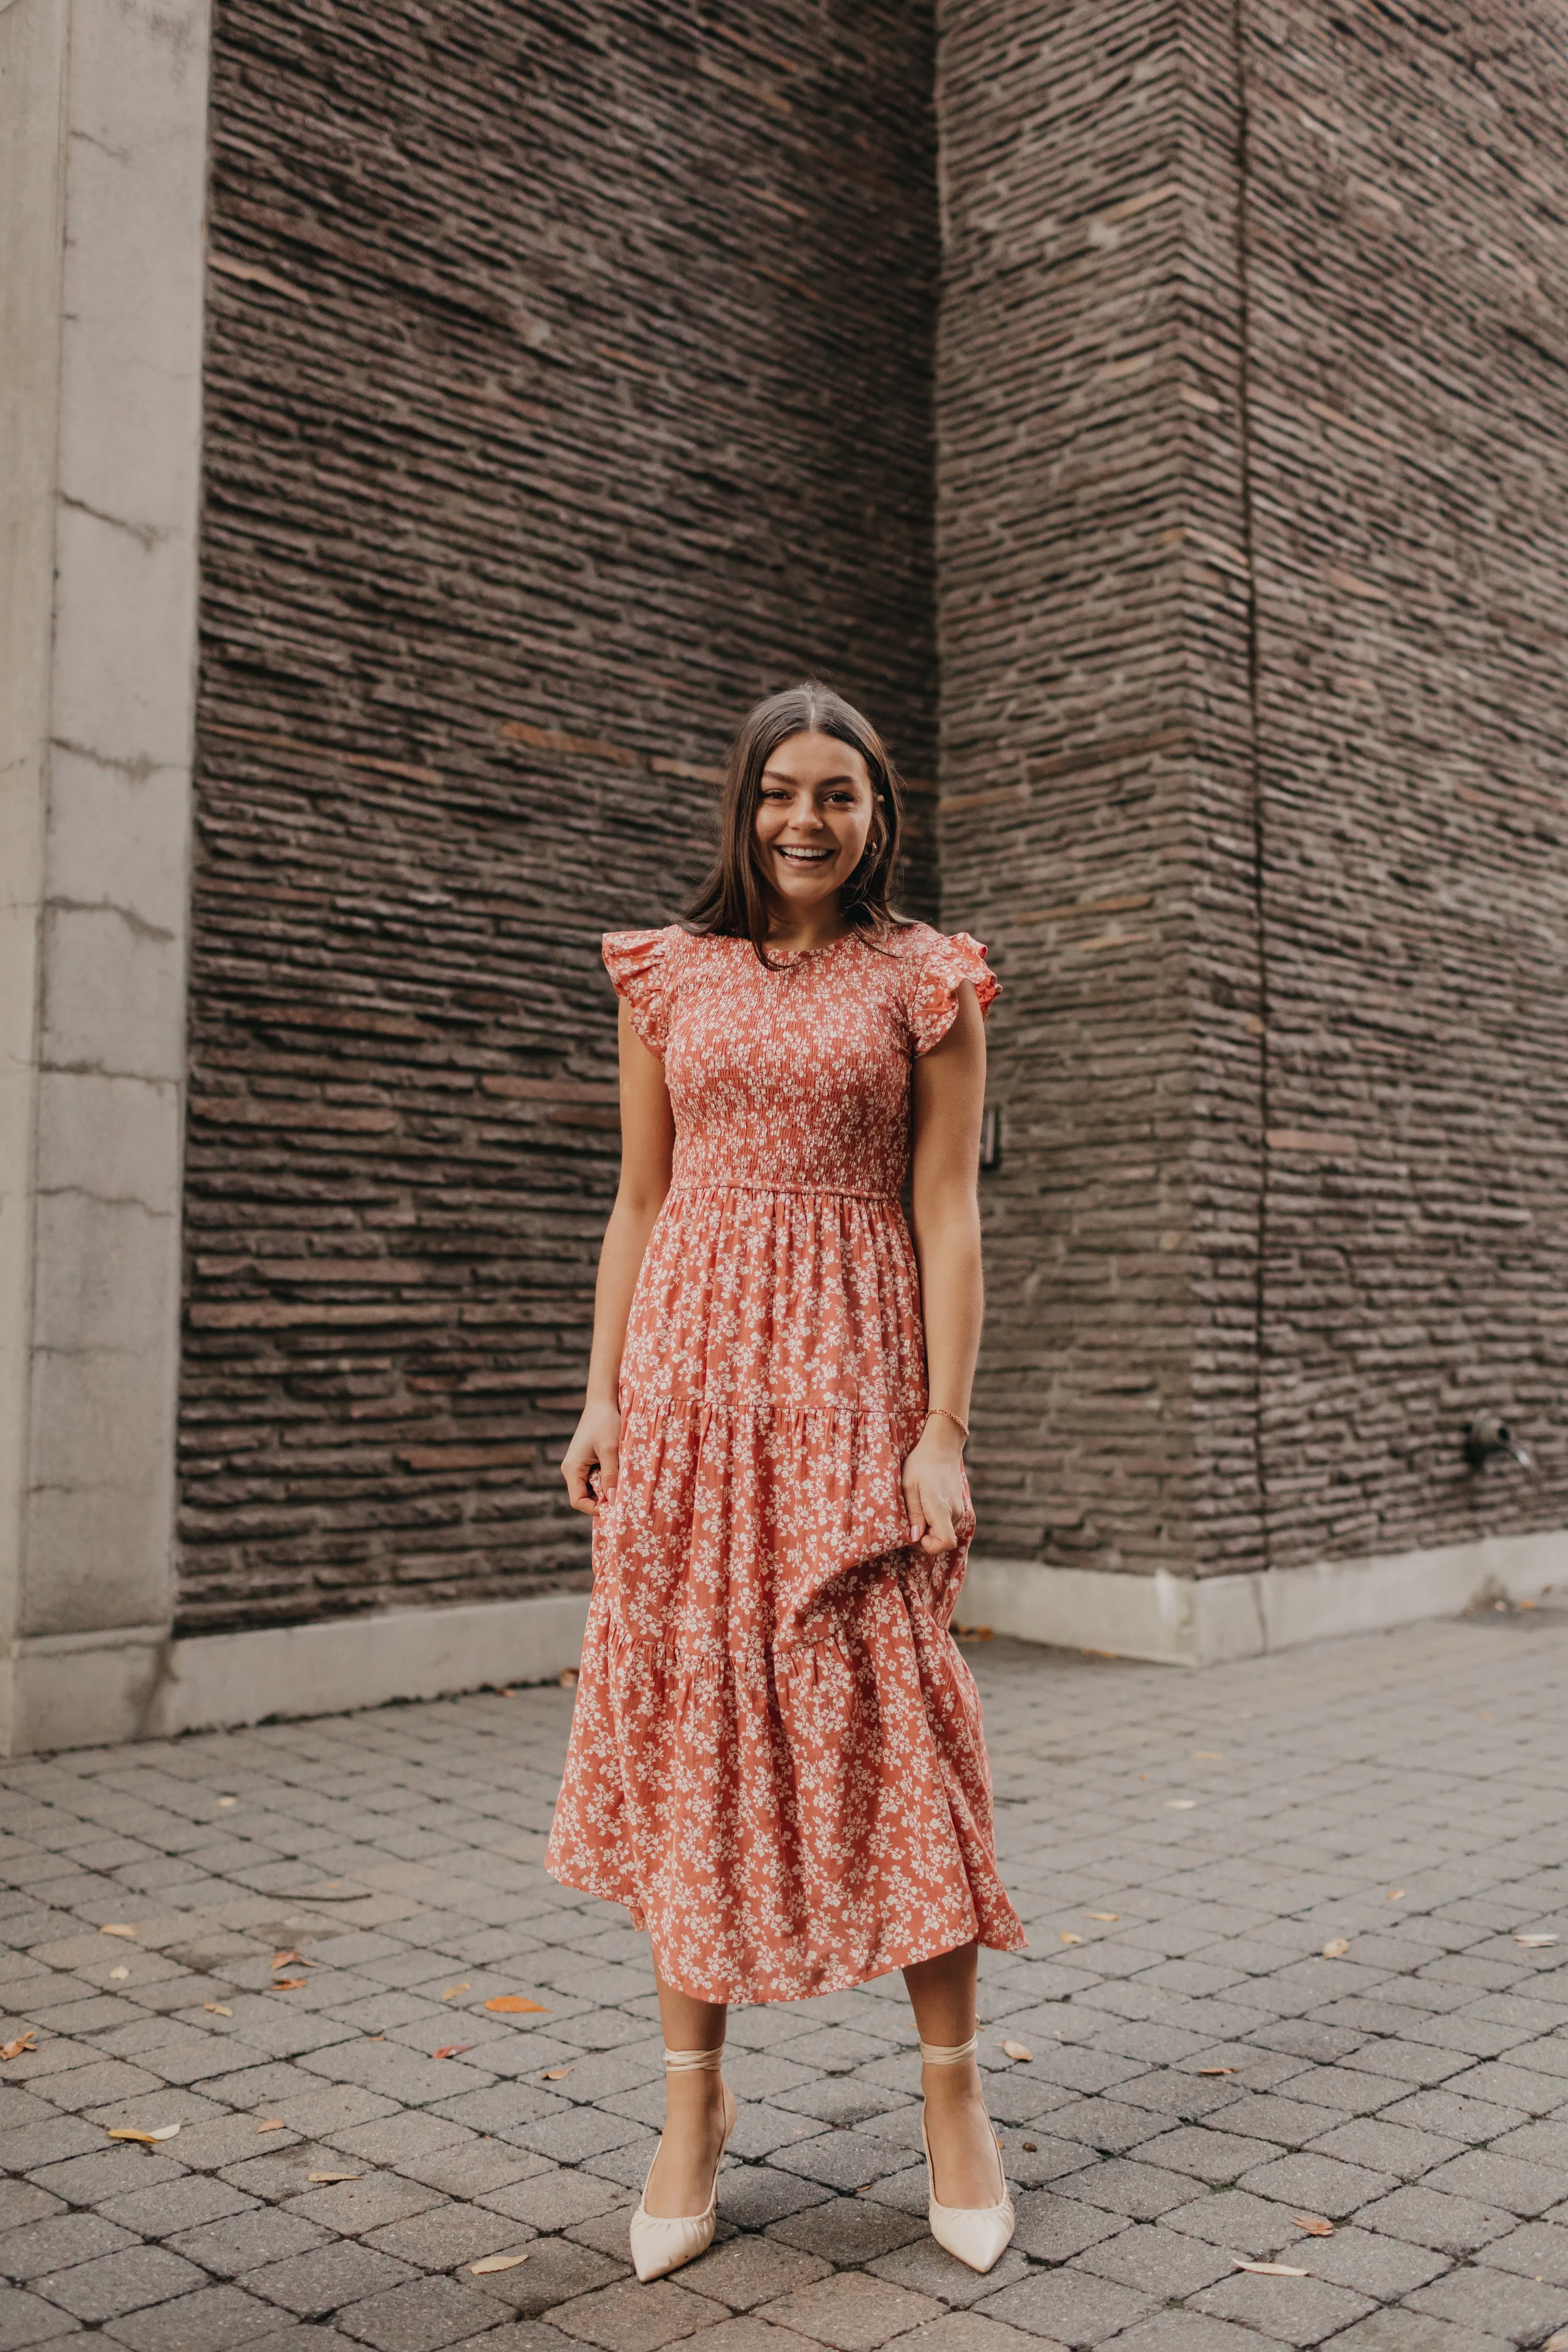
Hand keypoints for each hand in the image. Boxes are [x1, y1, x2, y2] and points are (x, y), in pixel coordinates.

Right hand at [562, 1400, 621, 1516]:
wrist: (603, 1402)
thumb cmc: (606, 1422)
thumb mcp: (611, 1450)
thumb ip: (611, 1476)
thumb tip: (613, 1502)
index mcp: (572, 1469)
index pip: (578, 1501)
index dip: (596, 1508)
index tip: (616, 1506)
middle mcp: (572, 1469)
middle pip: (585, 1496)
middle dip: (604, 1498)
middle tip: (624, 1493)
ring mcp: (578, 1465)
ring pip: (592, 1487)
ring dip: (607, 1487)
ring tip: (623, 1479)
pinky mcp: (586, 1460)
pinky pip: (596, 1477)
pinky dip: (608, 1478)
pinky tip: (619, 1470)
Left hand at [902, 1421, 968, 1554]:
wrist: (942, 1448)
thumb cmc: (921, 1464)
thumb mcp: (909, 1487)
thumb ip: (913, 1514)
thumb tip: (915, 1537)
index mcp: (941, 1508)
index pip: (946, 1542)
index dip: (930, 1547)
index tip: (915, 1535)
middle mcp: (954, 1513)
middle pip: (943, 1541)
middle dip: (925, 1539)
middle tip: (909, 1523)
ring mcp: (959, 1511)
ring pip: (944, 1533)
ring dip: (929, 1531)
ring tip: (916, 1512)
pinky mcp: (959, 1508)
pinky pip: (947, 1524)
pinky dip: (935, 1523)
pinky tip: (925, 1509)